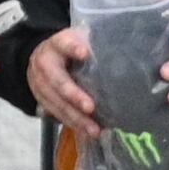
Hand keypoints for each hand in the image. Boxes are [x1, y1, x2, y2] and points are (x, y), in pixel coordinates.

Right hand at [28, 25, 107, 140]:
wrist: (43, 56)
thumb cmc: (71, 47)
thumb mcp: (82, 38)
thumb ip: (97, 42)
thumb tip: (129, 50)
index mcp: (56, 44)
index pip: (64, 43)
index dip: (73, 48)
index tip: (86, 53)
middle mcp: (44, 64)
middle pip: (57, 81)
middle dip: (74, 96)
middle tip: (91, 107)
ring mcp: (39, 84)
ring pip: (55, 102)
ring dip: (75, 117)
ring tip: (94, 129)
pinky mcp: (41, 99)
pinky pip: (56, 113)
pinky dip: (72, 123)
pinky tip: (88, 131)